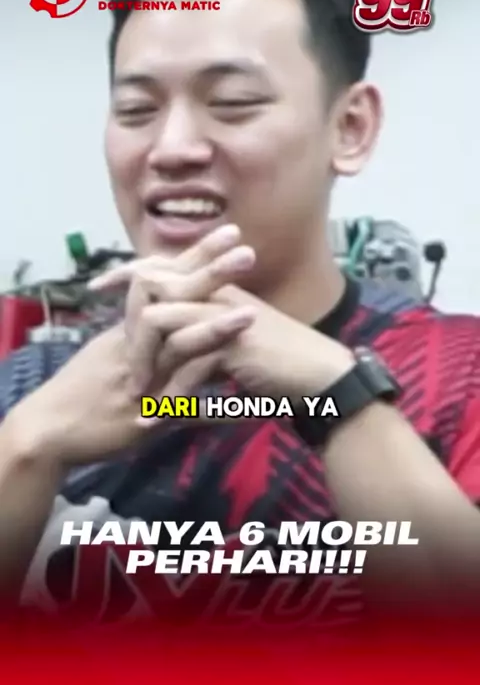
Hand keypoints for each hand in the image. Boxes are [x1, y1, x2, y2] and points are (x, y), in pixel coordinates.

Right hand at [15, 227, 256, 465]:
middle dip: (209, 276)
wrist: (50, 429)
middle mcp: (137, 345)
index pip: (165, 279)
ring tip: (250, 316)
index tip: (232, 233)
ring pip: (177, 348)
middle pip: (171, 301)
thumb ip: (146, 332)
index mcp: (131, 326)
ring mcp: (142, 380)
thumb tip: (178, 313)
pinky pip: (184, 410)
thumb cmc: (83, 388)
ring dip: (213, 331)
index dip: (196, 256)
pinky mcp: (146, 417)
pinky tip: (248, 407)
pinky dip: (215, 409)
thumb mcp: (114, 352)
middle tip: (247, 254)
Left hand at [139, 284, 354, 401]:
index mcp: (217, 289)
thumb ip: (202, 339)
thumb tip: (170, 352)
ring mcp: (226, 315)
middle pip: (154, 289)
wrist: (323, 377)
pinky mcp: (235, 344)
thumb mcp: (234, 345)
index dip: (128, 272)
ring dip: (146, 366)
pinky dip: (171, 397)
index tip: (100, 287)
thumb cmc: (281, 362)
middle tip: (124, 372)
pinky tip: (158, 419)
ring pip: (163, 325)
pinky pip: (188, 366)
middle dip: (129, 328)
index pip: (163, 265)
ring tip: (139, 400)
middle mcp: (218, 294)